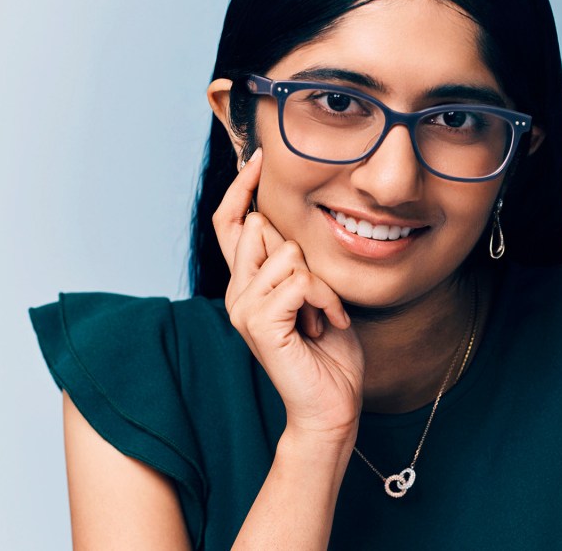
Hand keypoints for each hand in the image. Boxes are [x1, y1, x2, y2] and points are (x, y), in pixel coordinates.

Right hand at [212, 149, 364, 443]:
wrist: (332, 404)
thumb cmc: (329, 349)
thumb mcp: (315, 290)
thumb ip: (296, 259)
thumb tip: (280, 218)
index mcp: (247, 282)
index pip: (229, 223)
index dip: (239, 188)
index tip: (259, 157)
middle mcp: (237, 292)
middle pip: (260, 229)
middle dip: (304, 254)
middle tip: (320, 299)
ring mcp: (243, 308)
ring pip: (287, 253)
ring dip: (321, 284)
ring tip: (323, 316)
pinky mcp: (259, 324)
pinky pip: (298, 281)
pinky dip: (323, 300)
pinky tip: (326, 324)